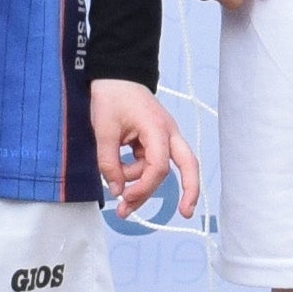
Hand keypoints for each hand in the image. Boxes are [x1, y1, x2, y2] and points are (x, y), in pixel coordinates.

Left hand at [89, 81, 198, 221]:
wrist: (116, 76)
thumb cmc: (111, 98)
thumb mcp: (104, 131)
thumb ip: (109, 163)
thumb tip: (116, 190)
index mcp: (158, 130)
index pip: (159, 166)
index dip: (143, 187)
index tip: (124, 199)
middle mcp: (169, 134)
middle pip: (189, 165)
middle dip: (189, 192)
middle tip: (184, 215)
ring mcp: (165, 137)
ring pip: (162, 169)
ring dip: (143, 185)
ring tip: (118, 198)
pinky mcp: (156, 140)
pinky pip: (151, 163)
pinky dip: (137, 174)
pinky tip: (121, 178)